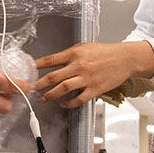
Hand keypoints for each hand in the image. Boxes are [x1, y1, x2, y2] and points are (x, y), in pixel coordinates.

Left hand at [34, 41, 153, 108]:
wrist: (124, 58)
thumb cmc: (104, 52)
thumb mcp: (83, 48)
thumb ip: (68, 55)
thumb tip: (53, 62)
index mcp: (73, 53)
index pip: (49, 60)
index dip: (36, 66)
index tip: (28, 71)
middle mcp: (78, 66)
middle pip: (53, 77)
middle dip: (39, 84)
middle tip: (31, 89)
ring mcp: (86, 78)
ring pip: (63, 89)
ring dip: (50, 95)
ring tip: (43, 98)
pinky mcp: (95, 89)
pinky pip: (79, 99)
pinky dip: (69, 103)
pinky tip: (63, 104)